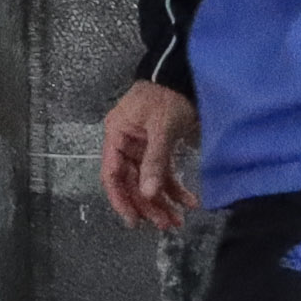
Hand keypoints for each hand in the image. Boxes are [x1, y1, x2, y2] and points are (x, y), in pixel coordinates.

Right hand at [101, 80, 200, 231]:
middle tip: (166, 224)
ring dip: (162, 201)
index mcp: (116, 135)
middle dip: (148, 205)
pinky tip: (188, 200)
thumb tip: (149, 193)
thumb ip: (155, 161)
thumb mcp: (162, 128)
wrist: (183, 76)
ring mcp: (142, 147)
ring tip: (178, 220)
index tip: (134, 220)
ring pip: (148, 181)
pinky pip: (163, 172)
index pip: (112, 174)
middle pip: (132, 182)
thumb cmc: (167, 95)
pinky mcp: (158, 147)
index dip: (121, 199)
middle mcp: (126, 143)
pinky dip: (174, 188)